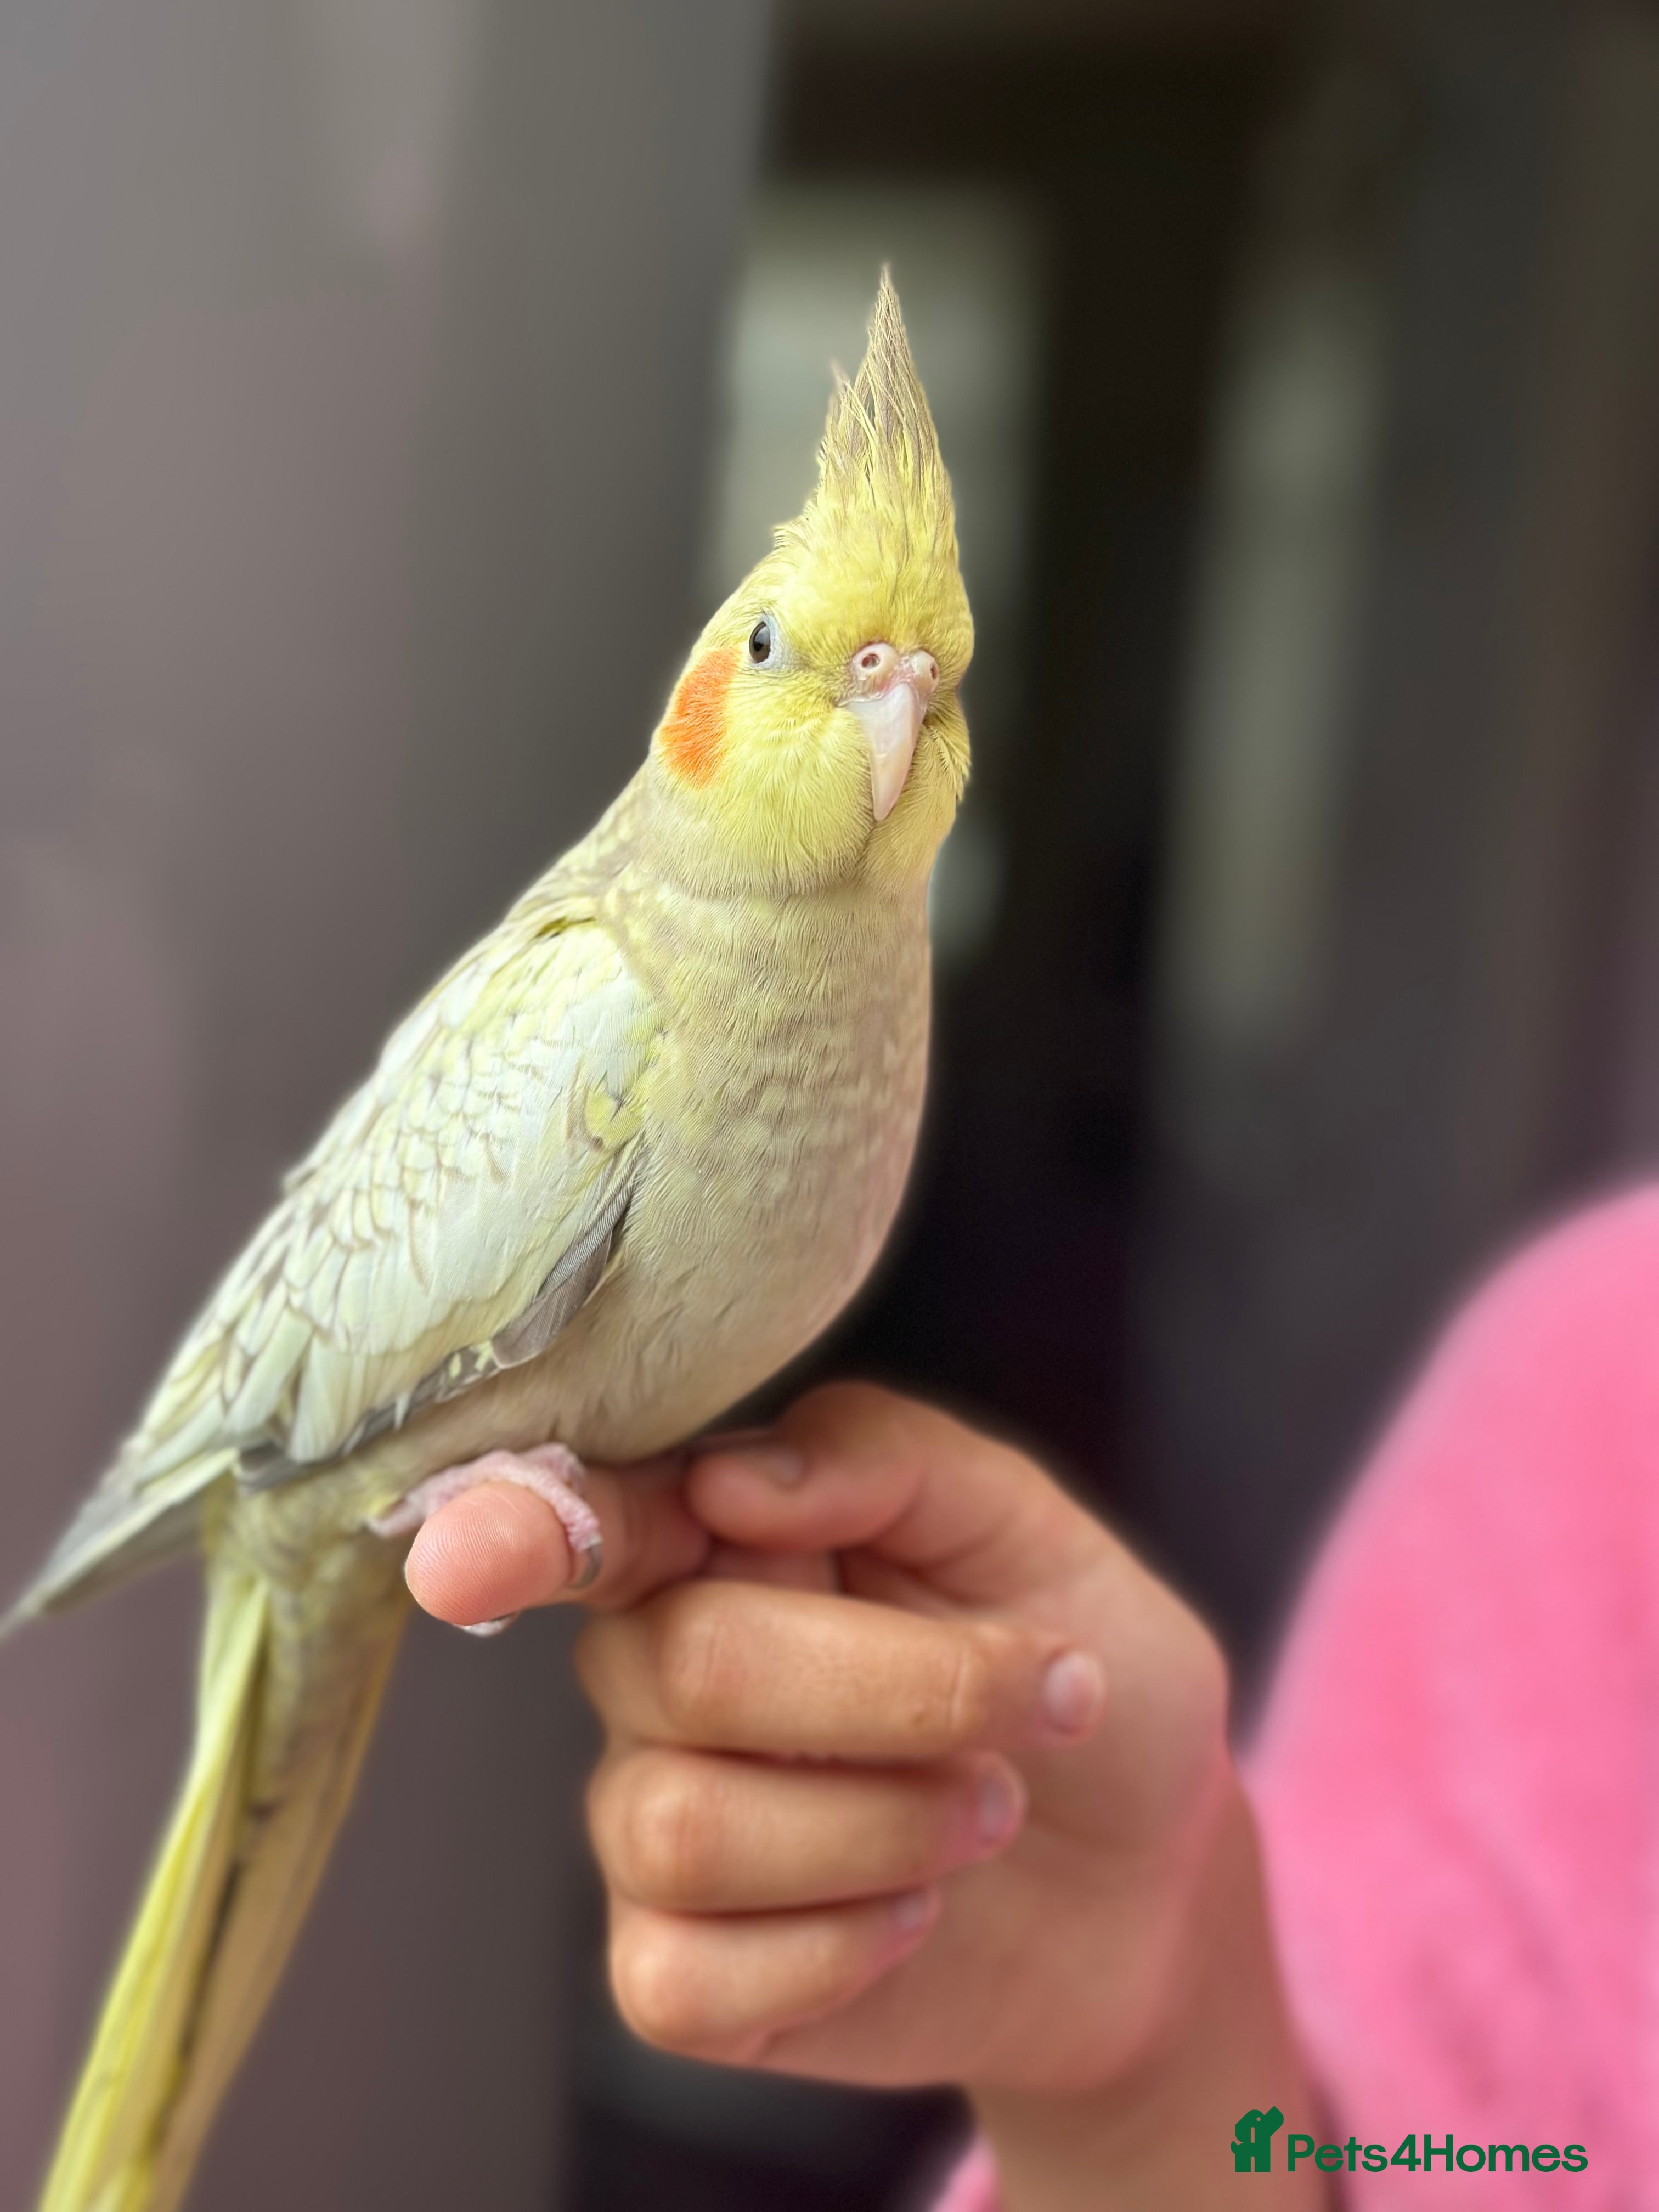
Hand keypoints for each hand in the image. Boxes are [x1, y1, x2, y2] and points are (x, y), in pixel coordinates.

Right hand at [405, 1387, 1325, 2208]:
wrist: (1149, 1871)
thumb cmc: (1077, 1666)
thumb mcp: (1028, 1526)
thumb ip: (885, 1460)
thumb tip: (731, 1480)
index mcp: (719, 1539)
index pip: (583, 1517)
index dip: (516, 1529)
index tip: (471, 1555)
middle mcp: (657, 1668)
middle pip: (682, 1663)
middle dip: (897, 1688)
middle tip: (1037, 1696)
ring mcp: (656, 1821)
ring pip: (686, 1825)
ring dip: (890, 1822)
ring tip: (990, 1807)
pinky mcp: (680, 1971)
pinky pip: (684, 1977)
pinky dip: (840, 1946)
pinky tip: (913, 1916)